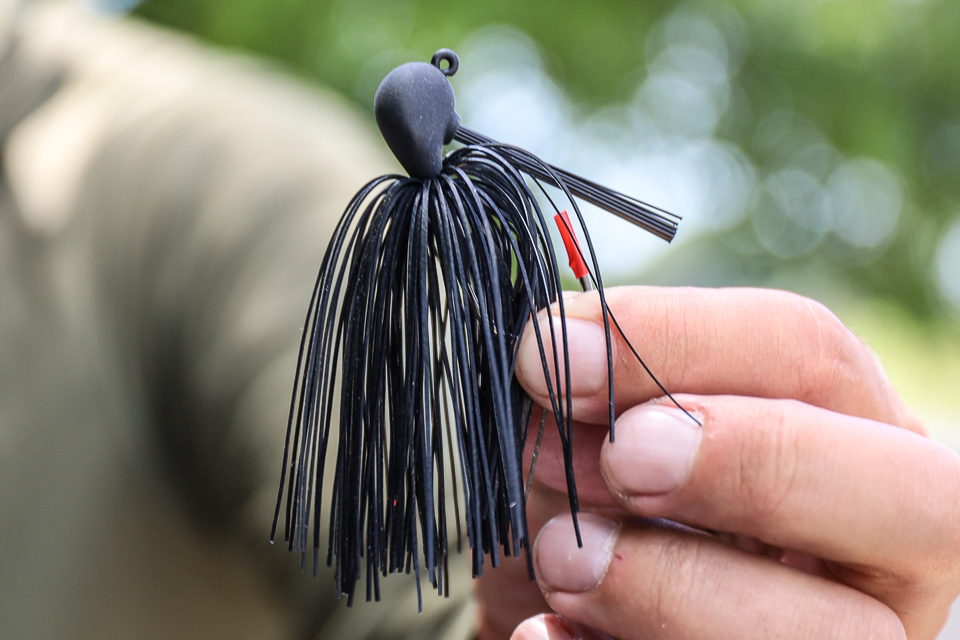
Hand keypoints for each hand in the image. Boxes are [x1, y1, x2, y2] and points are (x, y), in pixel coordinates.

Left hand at [503, 287, 959, 639]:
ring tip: (562, 559)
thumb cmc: (596, 500)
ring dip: (680, 588)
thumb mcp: (601, 434)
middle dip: (757, 466)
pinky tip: (551, 633)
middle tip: (623, 460)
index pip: (810, 354)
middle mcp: (878, 541)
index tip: (555, 351)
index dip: (682, 339)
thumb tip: (557, 348)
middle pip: (921, 498)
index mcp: (842, 432)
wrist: (572, 601)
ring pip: (846, 633)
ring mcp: (850, 636)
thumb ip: (603, 395)